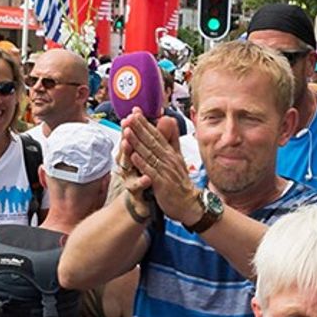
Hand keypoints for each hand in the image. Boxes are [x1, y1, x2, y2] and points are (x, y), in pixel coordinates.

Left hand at [121, 109, 199, 223]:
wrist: (189, 203)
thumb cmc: (180, 181)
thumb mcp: (178, 157)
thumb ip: (172, 139)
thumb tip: (169, 120)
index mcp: (170, 152)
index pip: (156, 135)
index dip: (145, 123)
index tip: (135, 112)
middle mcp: (168, 159)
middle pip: (152, 141)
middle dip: (139, 128)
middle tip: (128, 117)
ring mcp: (165, 171)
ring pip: (149, 154)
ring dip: (138, 143)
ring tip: (127, 131)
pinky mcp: (162, 183)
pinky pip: (150, 171)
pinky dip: (142, 163)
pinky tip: (133, 156)